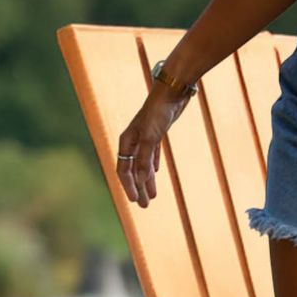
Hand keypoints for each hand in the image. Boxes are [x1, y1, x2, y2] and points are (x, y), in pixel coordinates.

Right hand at [115, 85, 192, 207]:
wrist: (172, 91)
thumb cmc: (159, 112)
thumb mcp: (152, 137)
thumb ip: (145, 159)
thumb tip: (140, 181)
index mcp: (126, 141)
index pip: (124, 169)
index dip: (129, 186)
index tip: (136, 201)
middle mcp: (133, 140)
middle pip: (132, 170)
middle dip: (138, 188)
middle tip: (144, 206)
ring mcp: (145, 137)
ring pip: (143, 164)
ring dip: (147, 180)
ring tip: (152, 196)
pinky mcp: (157, 133)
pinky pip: (151, 154)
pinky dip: (152, 166)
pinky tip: (155, 173)